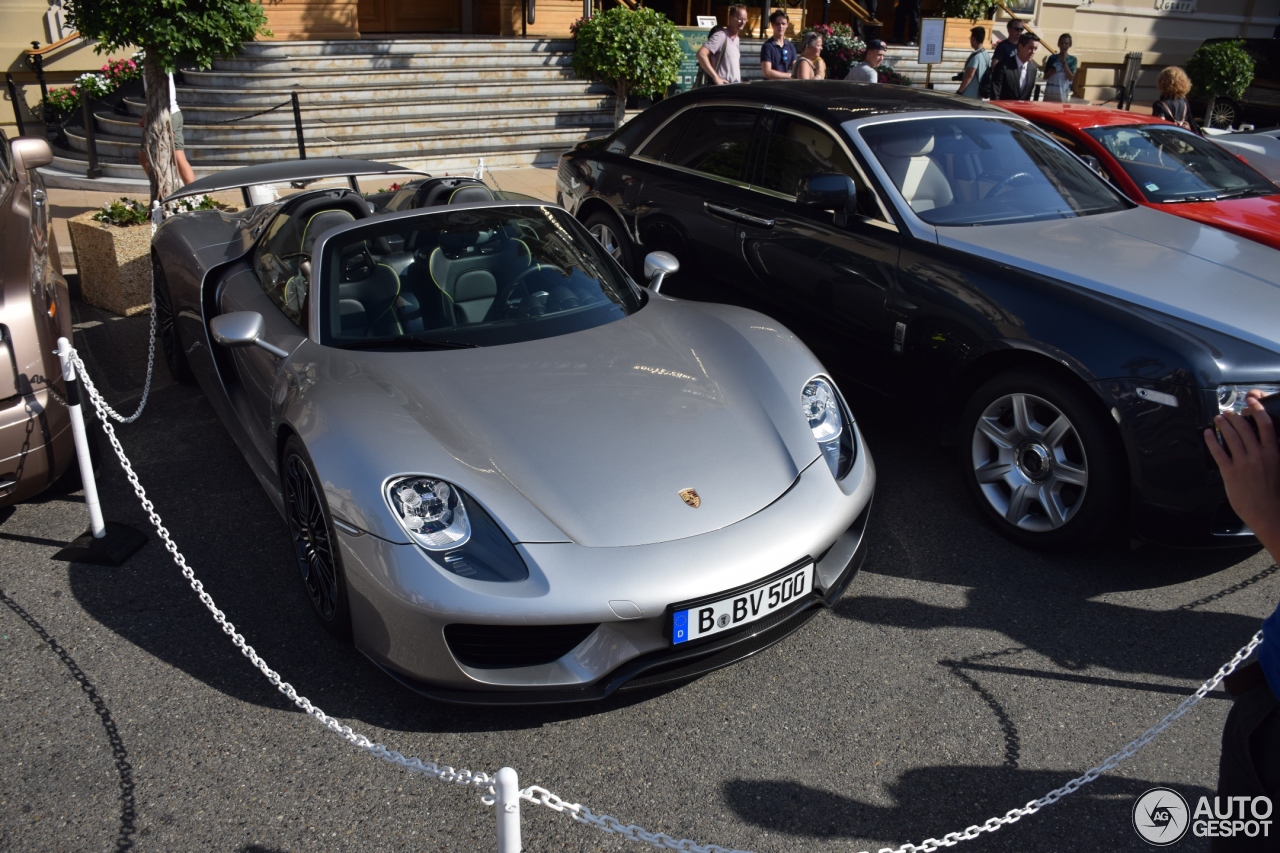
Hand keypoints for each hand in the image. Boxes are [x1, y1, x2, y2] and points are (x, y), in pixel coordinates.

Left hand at [1204, 390, 1279, 551]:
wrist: (1268, 512)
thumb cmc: (1273, 492)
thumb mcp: (1277, 467)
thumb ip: (1269, 453)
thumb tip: (1260, 441)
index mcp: (1273, 453)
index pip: (1266, 425)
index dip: (1257, 409)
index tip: (1251, 401)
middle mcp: (1259, 456)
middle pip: (1245, 428)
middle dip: (1234, 416)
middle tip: (1228, 411)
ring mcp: (1244, 464)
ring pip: (1231, 437)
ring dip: (1223, 424)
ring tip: (1218, 418)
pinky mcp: (1230, 473)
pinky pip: (1218, 451)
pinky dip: (1211, 440)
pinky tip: (1208, 434)